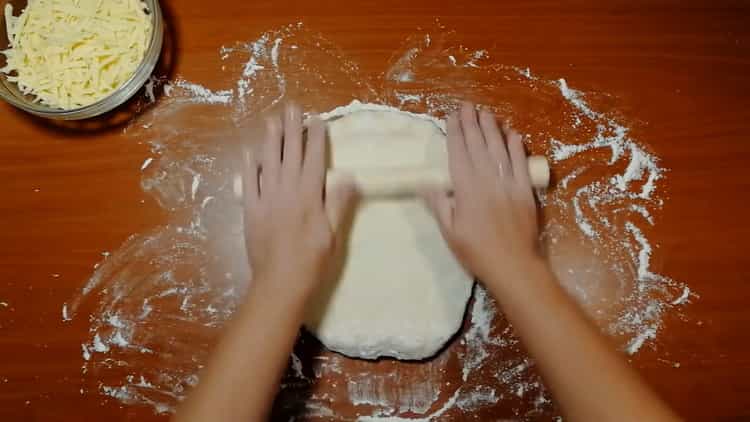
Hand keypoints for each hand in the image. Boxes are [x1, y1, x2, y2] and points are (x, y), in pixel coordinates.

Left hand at [242, 103, 353, 296]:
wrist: (280, 283)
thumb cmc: (312, 261)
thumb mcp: (334, 234)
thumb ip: (339, 204)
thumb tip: (350, 177)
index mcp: (309, 196)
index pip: (314, 159)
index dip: (316, 138)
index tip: (317, 119)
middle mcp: (286, 191)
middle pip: (290, 154)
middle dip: (292, 129)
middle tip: (292, 108)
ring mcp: (266, 199)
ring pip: (268, 163)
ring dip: (271, 140)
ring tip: (272, 120)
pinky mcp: (251, 210)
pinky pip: (249, 183)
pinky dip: (250, 166)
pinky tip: (251, 153)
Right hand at [423, 102, 540, 285]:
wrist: (513, 265)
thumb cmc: (476, 251)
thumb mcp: (449, 231)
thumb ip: (438, 204)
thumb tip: (424, 182)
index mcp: (466, 188)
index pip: (458, 153)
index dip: (454, 133)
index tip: (451, 116)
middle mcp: (487, 179)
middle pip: (478, 145)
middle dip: (472, 123)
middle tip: (468, 106)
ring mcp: (508, 183)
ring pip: (499, 149)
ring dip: (492, 129)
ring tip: (485, 113)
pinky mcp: (525, 190)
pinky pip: (520, 163)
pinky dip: (516, 147)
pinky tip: (512, 133)